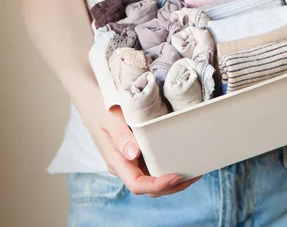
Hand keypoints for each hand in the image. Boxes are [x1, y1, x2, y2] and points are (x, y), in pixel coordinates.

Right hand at [83, 105, 201, 196]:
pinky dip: (169, 167)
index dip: (158, 185)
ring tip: (194, 170)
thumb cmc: (100, 107)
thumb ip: (120, 136)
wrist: (92, 98)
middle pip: (150, 188)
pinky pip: (154, 167)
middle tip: (195, 174)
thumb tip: (134, 154)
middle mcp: (124, 165)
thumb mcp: (109, 117)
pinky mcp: (136, 154)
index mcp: (116, 161)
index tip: (176, 175)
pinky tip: (182, 159)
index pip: (138, 184)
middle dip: (173, 186)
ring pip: (153, 180)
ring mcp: (130, 161)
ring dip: (175, 181)